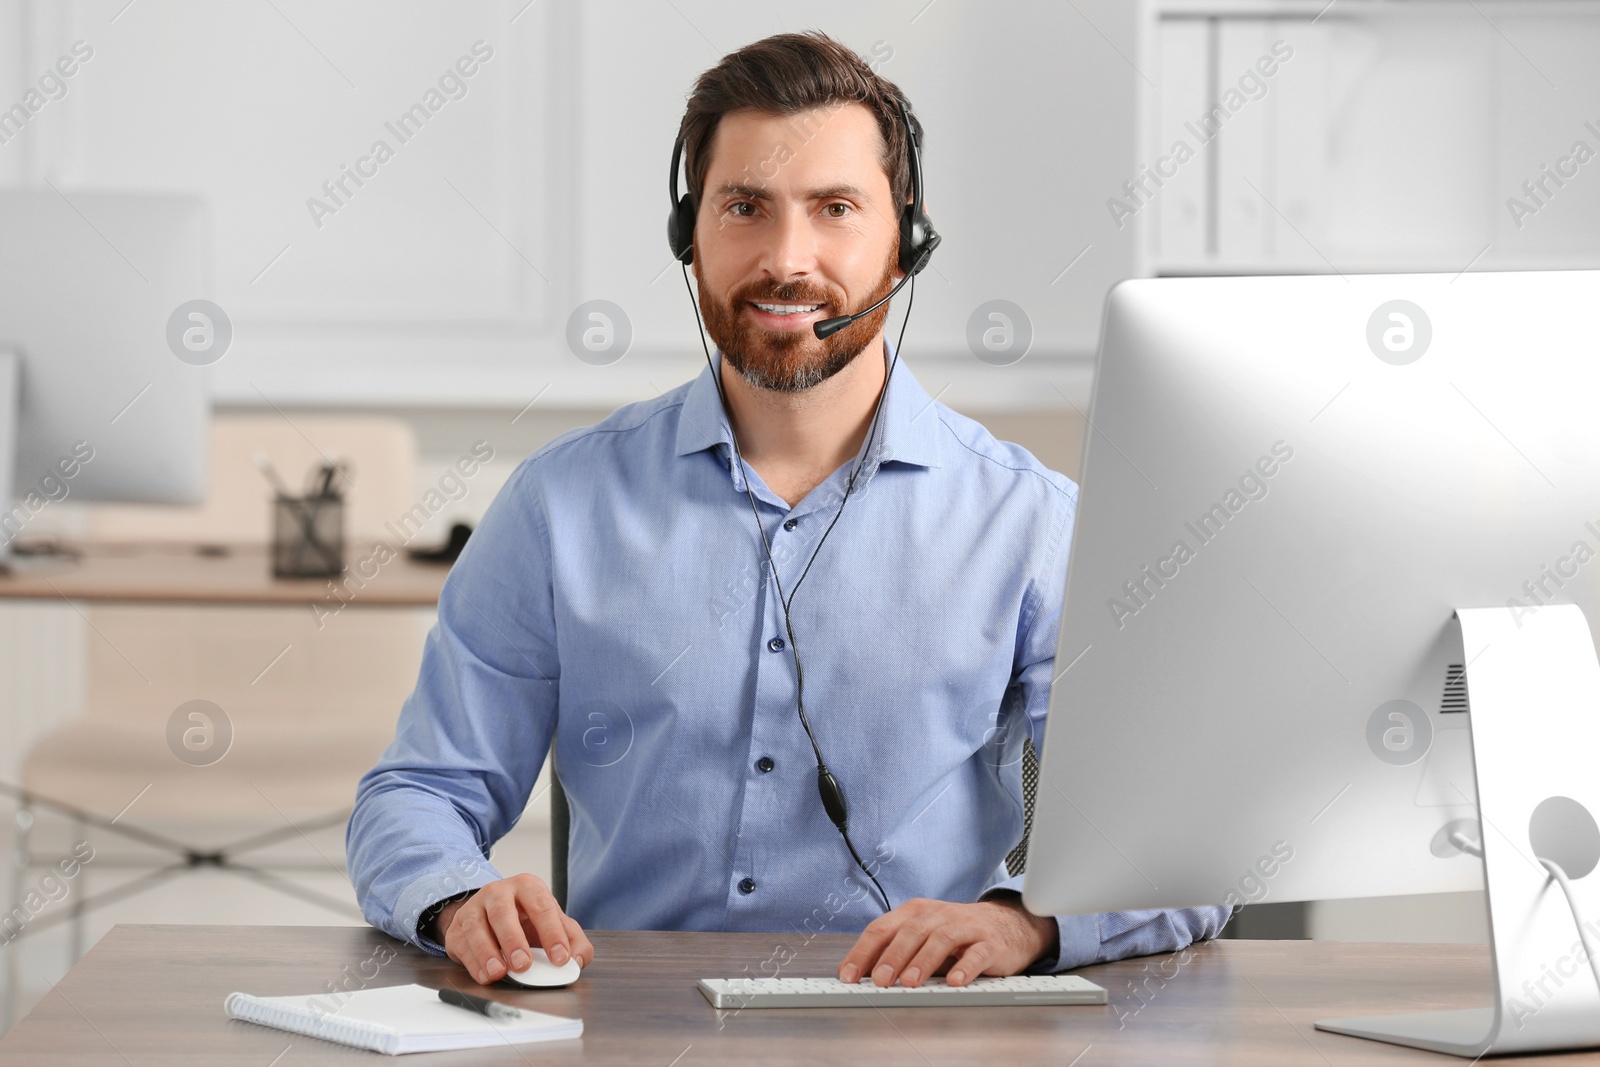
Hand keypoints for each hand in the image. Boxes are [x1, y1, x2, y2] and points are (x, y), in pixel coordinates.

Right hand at [435, 873, 594, 985]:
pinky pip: (462, 944)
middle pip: (503, 912)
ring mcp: (474, 908)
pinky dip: (473, 962)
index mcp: (528, 887)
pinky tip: (485, 975)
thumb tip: (578, 960)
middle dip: (513, 939)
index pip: (542, 907)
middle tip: (523, 964)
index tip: (560, 958)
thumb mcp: (554, 924)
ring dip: (487, 952)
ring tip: (499, 972)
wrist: (491, 914)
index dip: (552, 933)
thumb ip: (574, 941)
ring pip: (476, 927)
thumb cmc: (527, 919)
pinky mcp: (457, 928)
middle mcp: (499, 892)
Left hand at [837, 895, 1055, 987]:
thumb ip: (894, 951)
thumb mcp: (921, 936)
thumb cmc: (955, 933)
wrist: (1006, 923)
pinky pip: (976, 953)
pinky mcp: (989, 942)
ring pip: (940, 939)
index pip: (882, 929)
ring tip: (911, 982)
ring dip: (923, 961)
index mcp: (914, 912)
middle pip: (910, 932)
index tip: (849, 975)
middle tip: (879, 980)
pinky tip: (955, 981)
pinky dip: (965, 967)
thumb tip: (861, 976)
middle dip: (892, 957)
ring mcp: (964, 927)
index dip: (863, 952)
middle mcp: (937, 915)